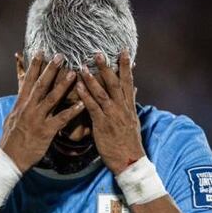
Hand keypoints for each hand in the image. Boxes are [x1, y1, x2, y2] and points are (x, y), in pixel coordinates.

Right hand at [0, 53, 82, 171]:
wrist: (9, 159)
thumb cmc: (11, 141)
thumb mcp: (12, 119)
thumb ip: (19, 106)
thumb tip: (21, 95)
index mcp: (20, 104)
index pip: (27, 81)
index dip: (33, 66)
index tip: (40, 52)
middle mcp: (28, 108)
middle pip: (40, 84)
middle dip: (50, 69)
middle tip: (60, 55)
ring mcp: (37, 119)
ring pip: (51, 98)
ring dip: (63, 85)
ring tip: (73, 73)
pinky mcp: (45, 131)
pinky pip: (61, 119)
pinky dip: (72, 111)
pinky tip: (83, 104)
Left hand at [75, 51, 145, 174]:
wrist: (130, 161)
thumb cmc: (129, 142)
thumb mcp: (133, 121)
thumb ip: (130, 103)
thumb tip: (133, 90)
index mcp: (129, 107)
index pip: (128, 82)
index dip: (126, 66)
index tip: (123, 51)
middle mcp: (122, 108)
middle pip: (115, 83)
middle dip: (107, 67)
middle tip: (98, 52)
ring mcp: (112, 116)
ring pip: (102, 93)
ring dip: (92, 79)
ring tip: (82, 66)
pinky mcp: (102, 125)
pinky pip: (92, 108)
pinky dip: (85, 96)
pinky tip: (78, 86)